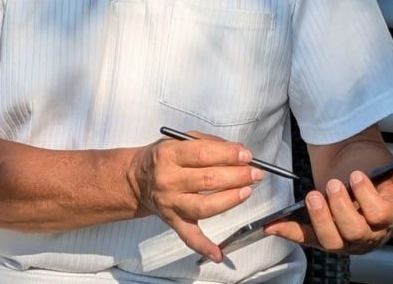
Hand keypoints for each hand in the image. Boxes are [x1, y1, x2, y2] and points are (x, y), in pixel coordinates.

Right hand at [127, 132, 262, 262]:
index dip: (228, 155)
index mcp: (170, 155)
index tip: (246, 155)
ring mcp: (171, 203)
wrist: (137, 179)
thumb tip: (236, 151)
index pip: (204, 154)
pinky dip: (203, 246)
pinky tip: (218, 253)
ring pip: (204, 206)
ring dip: (230, 200)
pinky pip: (189, 236)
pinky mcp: (173, 221)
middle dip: (237, 176)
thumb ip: (207, 142)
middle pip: (208, 179)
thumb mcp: (179, 139)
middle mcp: (169, 180)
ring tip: (247, 191)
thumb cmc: (163, 157)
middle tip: (255, 173)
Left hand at [264, 155, 392, 254]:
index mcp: (385, 218)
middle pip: (354, 231)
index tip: (357, 175)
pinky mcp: (320, 234)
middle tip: (332, 185)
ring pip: (330, 239)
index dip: (367, 197)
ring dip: (319, 219)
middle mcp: (365, 233)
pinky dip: (289, 232)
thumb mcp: (389, 169)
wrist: (353, 169)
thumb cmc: (372, 172)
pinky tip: (274, 224)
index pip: (379, 215)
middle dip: (341, 208)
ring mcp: (342, 236)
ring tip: (313, 196)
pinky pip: (305, 237)